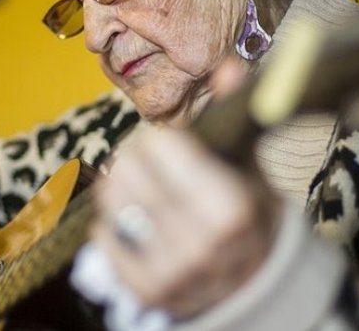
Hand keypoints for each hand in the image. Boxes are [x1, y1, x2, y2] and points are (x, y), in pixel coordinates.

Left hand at [91, 127, 279, 317]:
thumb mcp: (249, 166)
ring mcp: (173, 271)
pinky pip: (103, 238)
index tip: (171, 145)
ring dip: (121, 187)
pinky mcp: (148, 290)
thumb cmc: (249, 215)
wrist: (254, 281)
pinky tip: (135, 219)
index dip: (162, 140)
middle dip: (137, 159)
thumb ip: (235, 114)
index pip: (162, 145)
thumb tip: (228, 67)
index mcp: (230, 207)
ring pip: (112, 201)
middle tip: (152, 164)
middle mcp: (200, 242)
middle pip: (129, 170)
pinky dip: (111, 221)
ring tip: (143, 189)